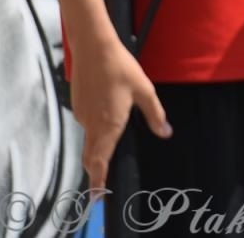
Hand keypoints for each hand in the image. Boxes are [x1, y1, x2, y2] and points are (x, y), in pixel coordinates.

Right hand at [71, 35, 169, 192]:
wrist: (94, 48)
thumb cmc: (121, 68)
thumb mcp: (144, 90)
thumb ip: (155, 114)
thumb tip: (165, 132)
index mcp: (109, 124)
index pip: (100, 159)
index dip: (99, 179)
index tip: (99, 195)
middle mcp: (92, 124)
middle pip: (91, 156)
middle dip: (96, 172)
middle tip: (102, 186)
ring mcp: (82, 115)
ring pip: (89, 139)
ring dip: (97, 149)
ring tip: (108, 156)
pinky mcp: (78, 106)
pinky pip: (87, 124)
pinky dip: (95, 131)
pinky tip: (107, 121)